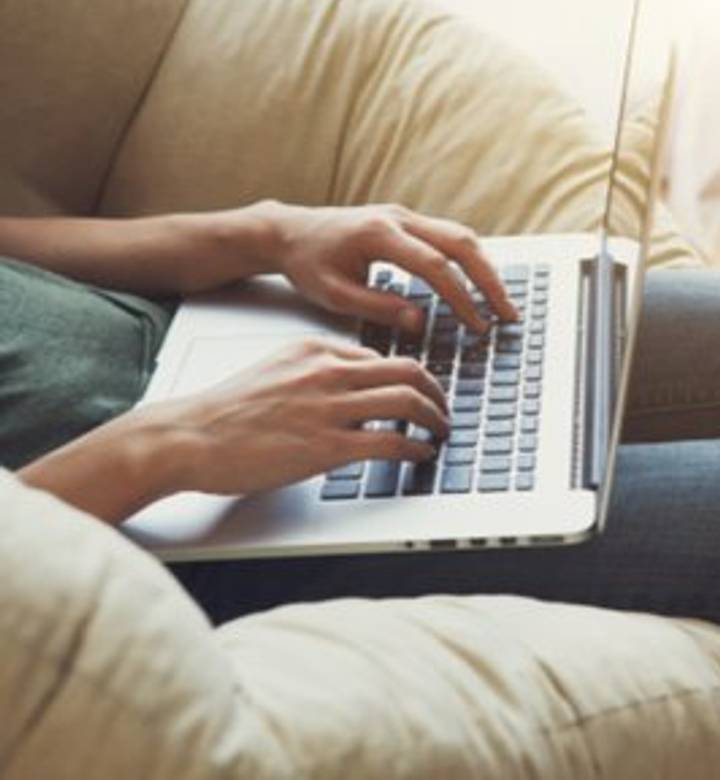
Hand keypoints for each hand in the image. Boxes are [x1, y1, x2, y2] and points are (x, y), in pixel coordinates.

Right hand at [158, 338, 447, 494]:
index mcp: (316, 349)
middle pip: (407, 370)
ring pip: (407, 400)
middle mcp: (328, 371)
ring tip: (440, 432)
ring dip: (435, 418)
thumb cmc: (227, 410)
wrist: (190, 436)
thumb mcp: (276, 370)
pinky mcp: (326, 446)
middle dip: (436, 392)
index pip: (383, 355)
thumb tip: (352, 388)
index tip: (422, 390)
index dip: (411, 375)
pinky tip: (420, 454)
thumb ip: (315, 372)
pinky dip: (415, 447)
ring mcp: (329, 407)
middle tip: (443, 409)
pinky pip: (390, 440)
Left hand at [247, 201, 518, 333]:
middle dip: (489, 280)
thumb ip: (378, 308)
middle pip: (460, 242)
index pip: (434, 266)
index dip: (461, 298)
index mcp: (378, 234)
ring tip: (501, 301)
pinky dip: (469, 259)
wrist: (289, 231)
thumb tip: (420, 323)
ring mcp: (404, 215)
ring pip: (460, 235)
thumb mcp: (334, 294)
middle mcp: (397, 217)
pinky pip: (448, 236)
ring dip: (485, 267)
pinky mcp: (406, 220)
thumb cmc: (307, 263)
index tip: (477, 325)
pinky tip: (478, 283)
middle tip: (508, 313)